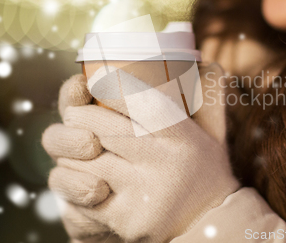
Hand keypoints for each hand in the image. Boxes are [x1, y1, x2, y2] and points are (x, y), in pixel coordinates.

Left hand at [43, 64, 238, 242]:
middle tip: (73, 113)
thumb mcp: (214, 135)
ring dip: (71, 149)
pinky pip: (84, 194)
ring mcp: (144, 193)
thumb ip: (208, 99)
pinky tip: (74, 172)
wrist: (211, 224)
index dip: (113, 88)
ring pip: (88, 161)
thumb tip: (207, 61)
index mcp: (183, 139)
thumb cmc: (206, 171)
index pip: (143, 104)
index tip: (96, 77)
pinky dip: (72, 180)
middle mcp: (164, 164)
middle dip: (80, 117)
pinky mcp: (127, 220)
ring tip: (72, 143)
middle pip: (106, 130)